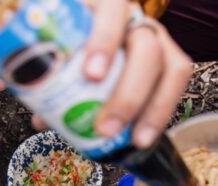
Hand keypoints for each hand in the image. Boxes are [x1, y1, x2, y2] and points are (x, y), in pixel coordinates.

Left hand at [33, 1, 192, 148]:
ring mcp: (159, 41)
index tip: (91, 75)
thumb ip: (51, 74)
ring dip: (154, 109)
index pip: (112, 10)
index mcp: (106, 7)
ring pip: (172, 69)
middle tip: (105, 127)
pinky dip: (160, 114)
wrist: (99, 38)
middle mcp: (137, 21)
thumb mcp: (60, 47)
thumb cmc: (76, 43)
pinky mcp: (170, 64)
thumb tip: (42, 118)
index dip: (105, 41)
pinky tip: (144, 136)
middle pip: (146, 48)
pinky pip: (175, 87)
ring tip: (136, 139)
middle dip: (128, 92)